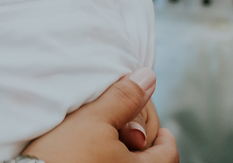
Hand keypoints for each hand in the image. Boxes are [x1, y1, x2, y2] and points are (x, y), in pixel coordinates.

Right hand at [22, 68, 177, 162]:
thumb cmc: (64, 154)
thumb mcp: (94, 119)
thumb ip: (124, 98)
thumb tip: (149, 77)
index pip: (168, 153)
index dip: (165, 136)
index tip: (156, 126)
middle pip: (150, 162)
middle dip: (141, 142)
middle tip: (126, 127)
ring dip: (121, 152)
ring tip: (104, 138)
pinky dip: (105, 160)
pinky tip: (90, 152)